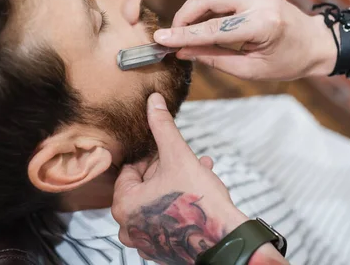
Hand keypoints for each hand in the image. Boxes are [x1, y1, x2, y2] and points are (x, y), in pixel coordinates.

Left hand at [111, 93, 248, 263]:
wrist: (225, 240)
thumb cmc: (199, 202)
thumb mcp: (178, 156)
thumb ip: (162, 127)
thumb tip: (153, 100)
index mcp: (124, 205)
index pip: (131, 171)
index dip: (153, 158)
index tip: (170, 153)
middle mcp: (128, 227)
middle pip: (144, 187)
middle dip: (168, 170)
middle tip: (188, 161)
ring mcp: (145, 242)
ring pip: (156, 203)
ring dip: (175, 185)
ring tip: (200, 174)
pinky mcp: (162, 250)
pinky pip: (165, 221)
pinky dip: (177, 207)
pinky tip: (199, 194)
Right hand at [153, 0, 335, 80]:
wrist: (317, 43)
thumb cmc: (288, 62)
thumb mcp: (251, 70)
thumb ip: (214, 59)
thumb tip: (183, 52)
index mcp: (263, 24)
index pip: (213, 28)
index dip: (183, 34)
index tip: (161, 38)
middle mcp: (260, 0)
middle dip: (184, 15)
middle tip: (170, 35)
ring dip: (194, 12)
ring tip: (184, 33)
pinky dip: (209, 10)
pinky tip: (205, 25)